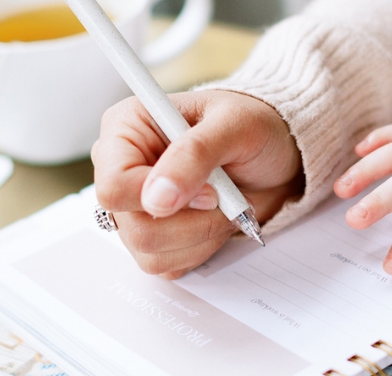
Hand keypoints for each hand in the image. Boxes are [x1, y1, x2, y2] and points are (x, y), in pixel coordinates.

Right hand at [92, 90, 303, 278]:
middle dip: (191, 221)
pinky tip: (217, 219)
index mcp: (126, 129)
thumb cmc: (254, 125)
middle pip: (132, 227)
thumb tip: (156, 197)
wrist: (277, 154)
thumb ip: (193, 155)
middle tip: (224, 199)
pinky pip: (166, 265)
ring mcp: (136, 206)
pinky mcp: (155, 235)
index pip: (114, 186)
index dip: (160, 197)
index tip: (209, 192)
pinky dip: (202, 248)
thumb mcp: (234, 126)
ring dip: (201, 235)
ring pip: (149, 252)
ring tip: (226, 205)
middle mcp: (123, 169)